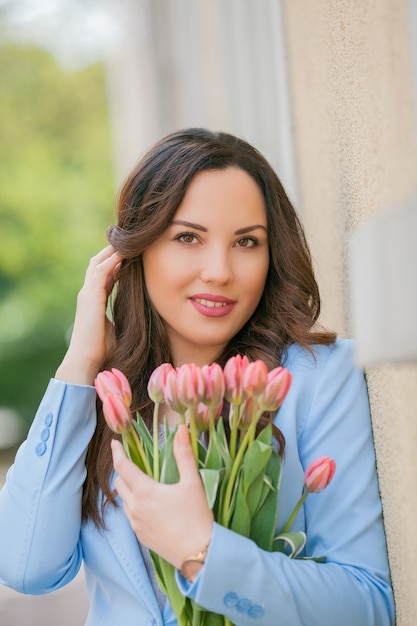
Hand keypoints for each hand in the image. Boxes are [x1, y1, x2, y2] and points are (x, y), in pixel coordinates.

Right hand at [55, 246, 122, 384]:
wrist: (86, 360)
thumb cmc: (101, 350)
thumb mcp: (115, 327)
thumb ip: (121, 315)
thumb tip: (137, 314)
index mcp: (94, 301)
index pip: (104, 275)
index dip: (116, 263)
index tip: (131, 254)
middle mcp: (88, 294)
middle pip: (98, 264)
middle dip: (113, 251)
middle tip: (129, 240)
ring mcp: (87, 294)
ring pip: (98, 263)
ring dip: (113, 251)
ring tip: (127, 240)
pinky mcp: (90, 297)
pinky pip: (101, 271)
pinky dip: (111, 260)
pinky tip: (124, 253)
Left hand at [112, 425, 213, 568]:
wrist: (199, 554)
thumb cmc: (196, 516)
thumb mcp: (192, 482)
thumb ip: (184, 454)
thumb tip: (181, 429)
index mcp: (145, 492)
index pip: (123, 467)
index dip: (117, 453)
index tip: (114, 443)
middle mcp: (135, 507)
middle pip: (119, 483)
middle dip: (122, 470)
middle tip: (132, 460)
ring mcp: (136, 524)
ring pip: (123, 500)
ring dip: (127, 488)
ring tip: (140, 481)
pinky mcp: (141, 536)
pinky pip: (130, 515)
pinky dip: (133, 503)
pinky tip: (148, 503)